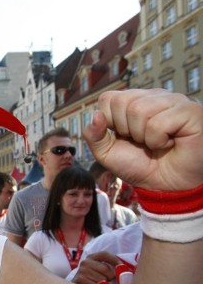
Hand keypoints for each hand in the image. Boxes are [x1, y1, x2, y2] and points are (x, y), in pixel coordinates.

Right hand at [71, 251, 119, 283]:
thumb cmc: (92, 280)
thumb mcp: (99, 270)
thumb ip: (110, 268)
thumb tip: (126, 271)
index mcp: (91, 257)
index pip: (105, 254)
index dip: (115, 260)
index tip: (122, 267)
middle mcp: (85, 262)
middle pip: (106, 269)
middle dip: (112, 277)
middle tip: (111, 282)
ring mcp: (82, 271)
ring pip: (102, 279)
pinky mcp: (80, 280)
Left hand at [83, 89, 202, 190]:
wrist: (165, 187)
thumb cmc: (140, 166)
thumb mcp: (107, 153)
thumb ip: (94, 135)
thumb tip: (95, 115)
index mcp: (134, 101)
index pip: (108, 98)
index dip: (109, 122)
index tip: (124, 136)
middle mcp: (154, 97)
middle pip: (122, 102)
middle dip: (126, 130)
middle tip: (142, 141)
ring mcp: (174, 101)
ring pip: (139, 110)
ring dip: (143, 136)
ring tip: (156, 142)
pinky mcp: (189, 112)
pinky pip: (159, 123)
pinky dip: (158, 140)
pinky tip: (170, 143)